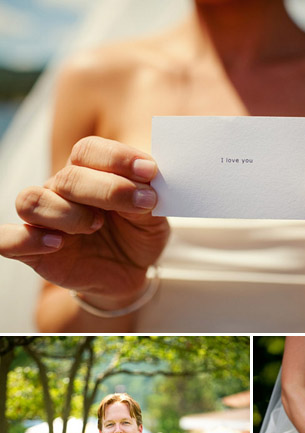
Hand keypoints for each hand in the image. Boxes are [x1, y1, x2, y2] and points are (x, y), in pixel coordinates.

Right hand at [0, 136, 168, 310]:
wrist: (130, 271)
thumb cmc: (138, 234)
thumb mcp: (152, 216)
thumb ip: (147, 196)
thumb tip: (148, 179)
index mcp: (88, 171)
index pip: (89, 151)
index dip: (118, 158)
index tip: (150, 171)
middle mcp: (61, 190)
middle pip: (68, 177)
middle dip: (108, 189)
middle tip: (142, 202)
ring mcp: (45, 220)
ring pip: (32, 200)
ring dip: (67, 212)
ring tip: (96, 225)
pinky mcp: (33, 251)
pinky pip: (8, 240)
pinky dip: (26, 239)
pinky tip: (57, 243)